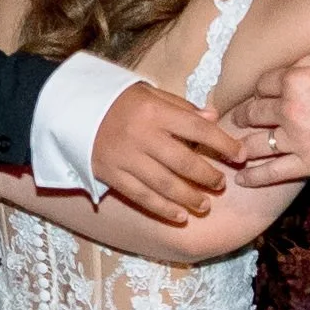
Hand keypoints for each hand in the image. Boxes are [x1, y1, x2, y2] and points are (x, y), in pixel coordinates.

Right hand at [92, 81, 241, 223]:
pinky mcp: (111, 174)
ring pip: (165, 184)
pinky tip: (180, 216)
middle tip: (221, 184)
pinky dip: (163, 209)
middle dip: (208, 176)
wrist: (69, 108)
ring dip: (189, 197)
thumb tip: (212, 118)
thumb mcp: (148, 93)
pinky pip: (141, 196)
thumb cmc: (116, 100)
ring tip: (205, 205)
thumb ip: (181, 107)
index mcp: (154, 110)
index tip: (241, 155)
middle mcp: (142, 135)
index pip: (198, 129)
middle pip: (184, 162)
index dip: (224, 144)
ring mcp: (125, 157)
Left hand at [234, 47, 309, 186]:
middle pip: (254, 113)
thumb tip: (290, 65)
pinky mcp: (308, 164)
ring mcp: (297, 140)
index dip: (261, 89)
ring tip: (235, 148)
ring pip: (256, 144)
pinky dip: (255, 177)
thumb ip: (309, 58)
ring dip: (241, 145)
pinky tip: (242, 179)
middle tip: (241, 119)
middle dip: (245, 115)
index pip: (263, 84)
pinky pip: (273, 173)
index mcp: (295, 80)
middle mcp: (290, 110)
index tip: (261, 95)